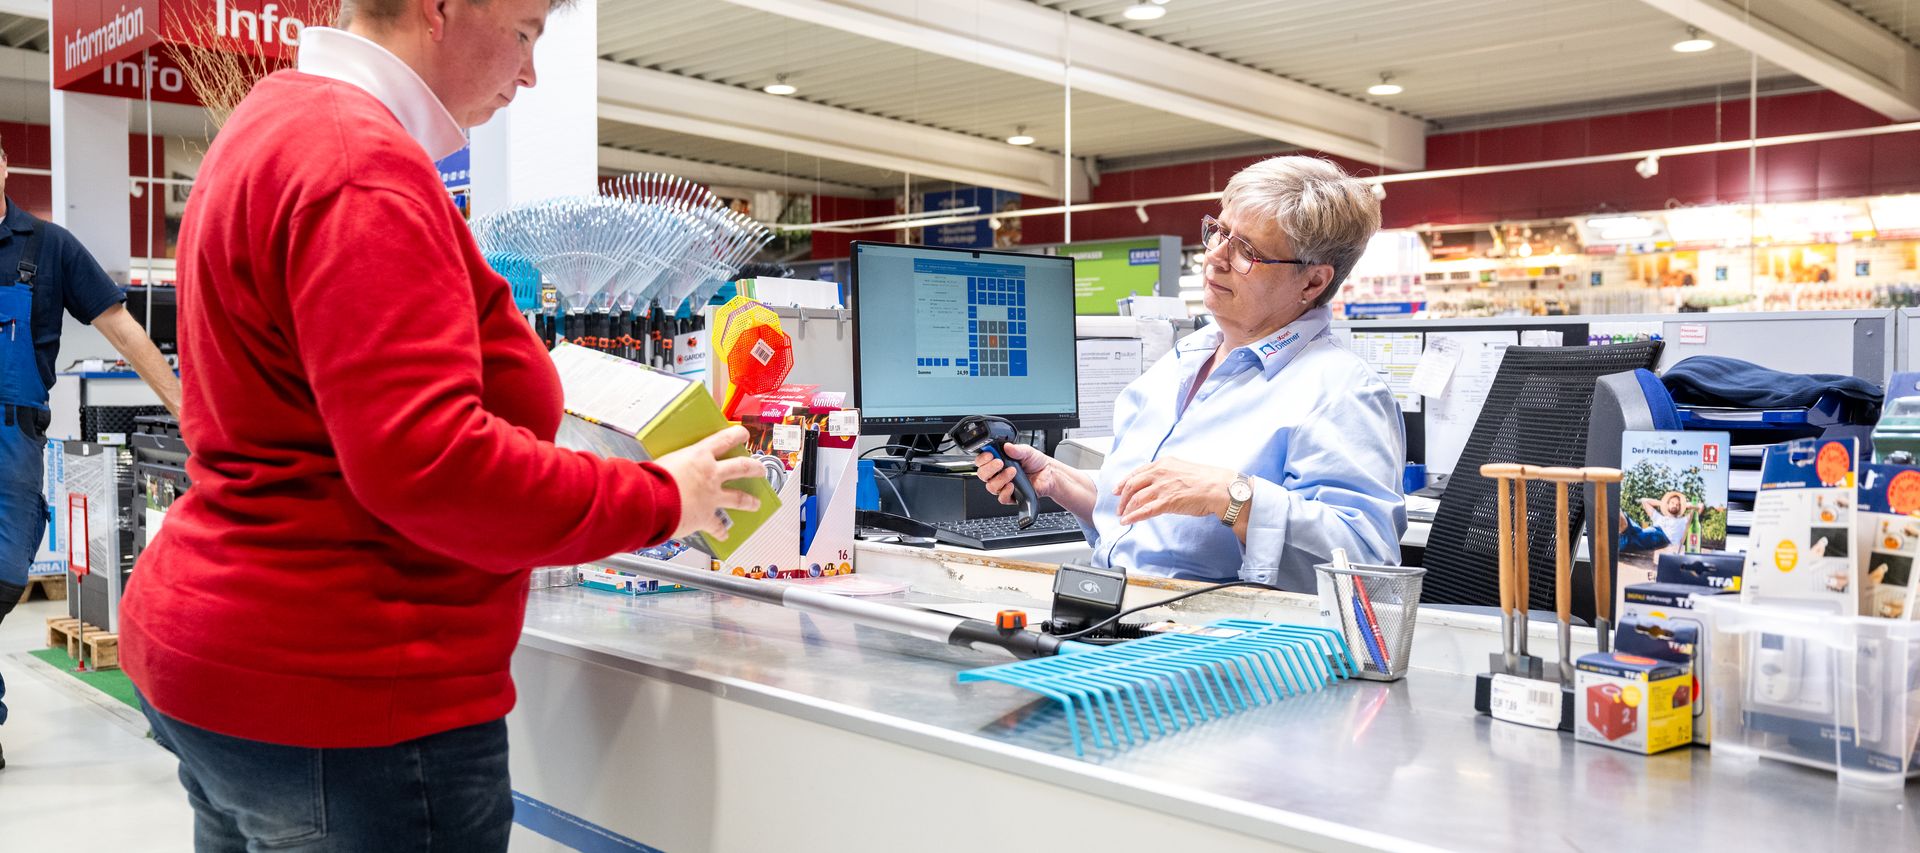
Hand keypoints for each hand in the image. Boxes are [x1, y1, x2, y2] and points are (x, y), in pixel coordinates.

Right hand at [654, 425, 765, 540]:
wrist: (650, 501)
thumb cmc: (651, 479)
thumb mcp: (662, 460)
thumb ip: (670, 463)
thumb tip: (662, 465)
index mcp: (699, 455)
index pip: (724, 439)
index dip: (737, 435)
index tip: (743, 434)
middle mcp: (710, 474)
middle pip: (741, 467)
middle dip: (754, 468)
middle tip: (760, 469)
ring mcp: (712, 496)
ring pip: (738, 497)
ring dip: (749, 501)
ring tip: (755, 503)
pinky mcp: (706, 517)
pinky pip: (717, 526)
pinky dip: (721, 532)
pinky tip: (724, 535)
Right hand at [974, 442, 1057, 504]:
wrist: (1049, 475)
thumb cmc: (1036, 463)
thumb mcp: (1027, 451)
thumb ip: (1017, 449)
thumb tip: (1007, 446)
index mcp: (998, 461)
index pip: (982, 461)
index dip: (982, 458)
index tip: (990, 454)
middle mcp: (998, 474)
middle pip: (983, 474)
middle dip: (989, 468)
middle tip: (999, 462)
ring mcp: (1003, 486)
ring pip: (991, 487)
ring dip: (1000, 479)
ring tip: (1012, 471)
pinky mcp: (1011, 496)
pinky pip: (1002, 498)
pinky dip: (1005, 491)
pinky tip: (1012, 485)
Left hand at [1113, 458, 1236, 524]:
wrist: (1220, 488)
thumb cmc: (1207, 480)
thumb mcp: (1183, 469)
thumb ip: (1169, 474)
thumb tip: (1160, 483)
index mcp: (1164, 463)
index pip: (1137, 472)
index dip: (1124, 482)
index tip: (1118, 489)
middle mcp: (1160, 472)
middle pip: (1132, 485)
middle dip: (1122, 497)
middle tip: (1119, 506)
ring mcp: (1162, 487)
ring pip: (1136, 498)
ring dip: (1126, 509)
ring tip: (1123, 516)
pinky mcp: (1167, 501)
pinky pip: (1144, 510)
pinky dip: (1133, 516)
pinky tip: (1127, 521)